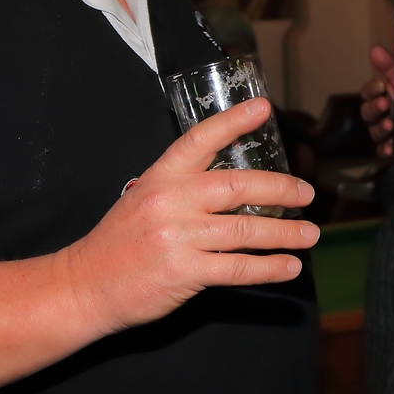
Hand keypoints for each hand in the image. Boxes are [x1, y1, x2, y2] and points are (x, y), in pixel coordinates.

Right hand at [58, 98, 317, 335]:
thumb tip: (236, 188)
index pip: (200, 139)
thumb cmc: (119, 243)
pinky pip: (237, 267)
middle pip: (238, 185)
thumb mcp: (143, 199)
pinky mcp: (184, 271)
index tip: (263, 109)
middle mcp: (171, 201)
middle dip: (281, 189)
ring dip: (285, 233)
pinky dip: (268, 267)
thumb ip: (183, 189)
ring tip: (310, 234)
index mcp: (160, 177)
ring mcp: (178, 236)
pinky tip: (288, 267)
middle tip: (306, 193)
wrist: (84, 285)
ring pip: (246, 229)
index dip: (233, 121)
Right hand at [359, 45, 393, 157]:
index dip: (371, 89)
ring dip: (380, 128)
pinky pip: (382, 151)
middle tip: (384, 103)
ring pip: (374, 132)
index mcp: (385, 95)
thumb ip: (390, 65)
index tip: (382, 85)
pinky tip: (392, 148)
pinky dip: (385, 149)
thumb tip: (374, 48)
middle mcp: (383, 114)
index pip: (368, 92)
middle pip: (367, 112)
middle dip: (373, 108)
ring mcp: (388, 132)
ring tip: (391, 124)